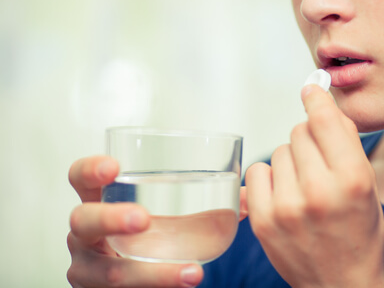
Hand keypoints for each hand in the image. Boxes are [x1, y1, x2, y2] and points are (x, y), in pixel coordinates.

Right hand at [66, 156, 203, 287]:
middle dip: (111, 218)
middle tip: (144, 219)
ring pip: (109, 271)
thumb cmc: (150, 239)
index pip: (80, 178)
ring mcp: (88, 267)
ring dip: (151, 273)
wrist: (139, 279)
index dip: (90, 169)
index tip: (115, 166)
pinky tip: (186, 284)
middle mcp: (86, 233)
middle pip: (83, 220)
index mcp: (99, 202)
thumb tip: (245, 196)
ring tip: (193, 274)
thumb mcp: (167, 219)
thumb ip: (204, 206)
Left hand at [244, 85, 383, 287]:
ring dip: (289, 161)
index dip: (316, 99)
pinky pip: (257, 171)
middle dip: (308, 140)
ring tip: (302, 186)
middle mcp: (318, 191)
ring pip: (278, 151)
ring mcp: (286, 207)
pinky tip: (283, 194)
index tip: (310, 89)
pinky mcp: (262, 219)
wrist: (339, 285)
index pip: (324, 120)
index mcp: (352, 179)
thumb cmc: (358, 234)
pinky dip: (269, 178)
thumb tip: (323, 108)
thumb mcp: (369, 188)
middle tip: (317, 164)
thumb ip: (348, 144)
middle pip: (298, 131)